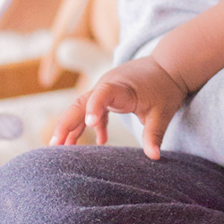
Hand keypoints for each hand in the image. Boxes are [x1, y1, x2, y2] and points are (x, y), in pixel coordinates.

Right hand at [51, 58, 185, 157]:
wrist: (168, 66)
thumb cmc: (165, 87)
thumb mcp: (163, 112)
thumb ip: (155, 133)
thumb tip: (155, 157)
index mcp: (122, 87)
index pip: (103, 93)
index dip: (94, 107)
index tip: (89, 123)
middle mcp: (108, 86)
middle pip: (82, 103)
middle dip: (67, 123)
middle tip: (54, 145)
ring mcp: (105, 90)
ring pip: (82, 107)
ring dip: (71, 126)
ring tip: (59, 147)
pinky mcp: (107, 95)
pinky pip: (92, 110)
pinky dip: (90, 125)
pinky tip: (98, 143)